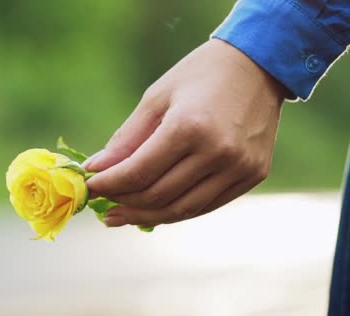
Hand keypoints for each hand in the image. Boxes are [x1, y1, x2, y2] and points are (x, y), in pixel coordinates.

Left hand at [84, 39, 285, 227]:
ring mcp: (239, 168)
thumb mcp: (156, 98)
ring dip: (146, 215)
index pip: (138, 172)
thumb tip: (96, 169)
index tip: (90, 187)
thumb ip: (126, 139)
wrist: (259, 65)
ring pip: (182, 210)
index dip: (109, 185)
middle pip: (158, 195)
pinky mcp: (253, 175)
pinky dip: (176, 210)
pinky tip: (155, 208)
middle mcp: (218, 152)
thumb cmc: (200, 75)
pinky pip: (206, 206)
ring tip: (123, 214)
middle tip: (104, 205)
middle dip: (124, 202)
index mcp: (189, 127)